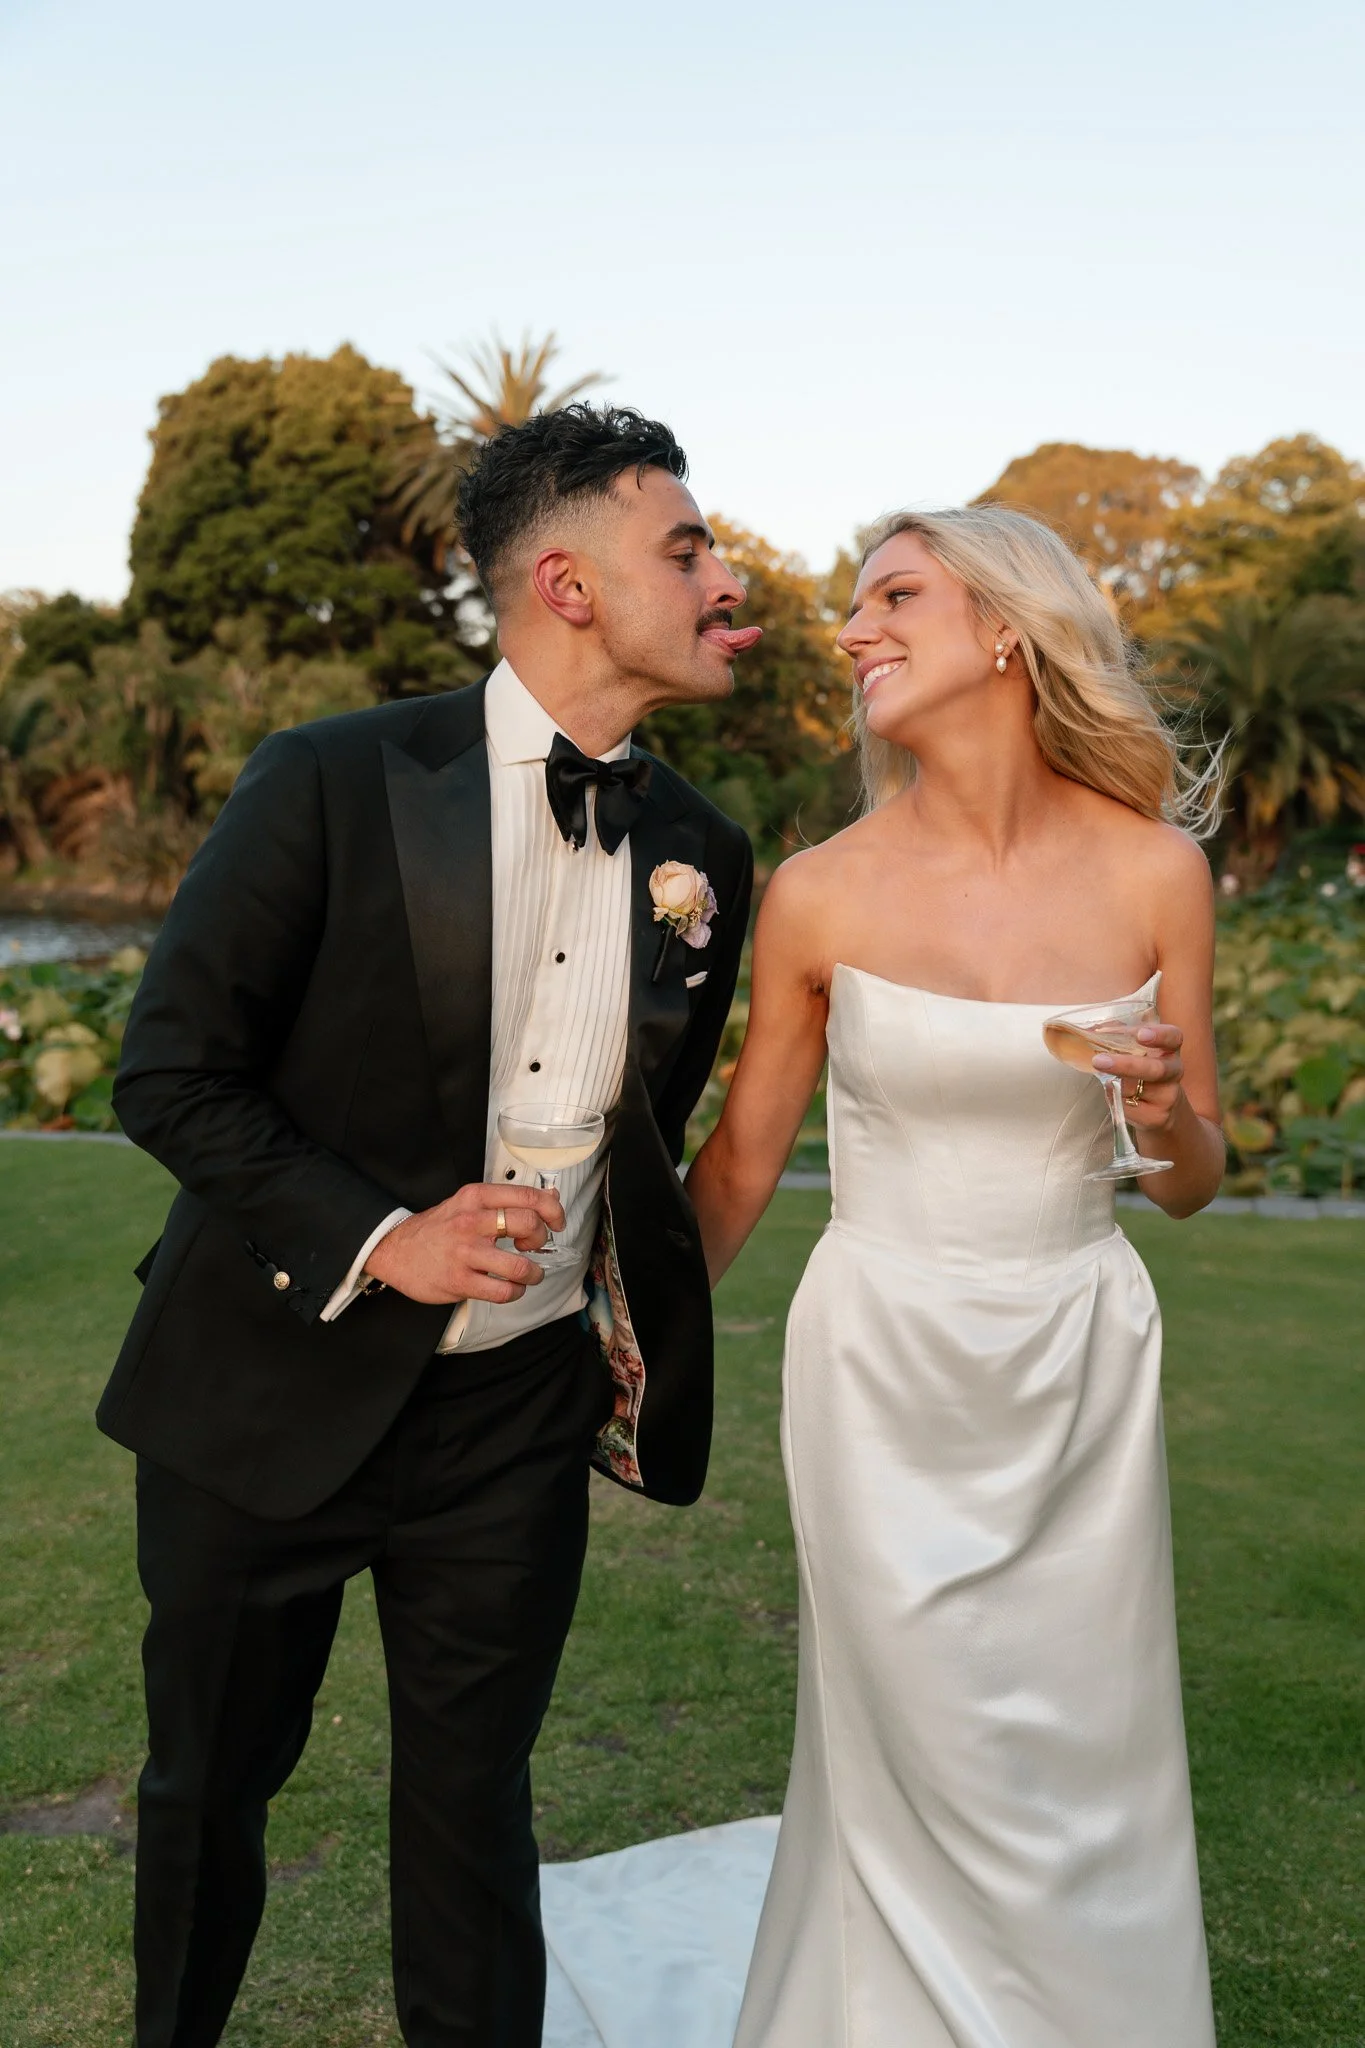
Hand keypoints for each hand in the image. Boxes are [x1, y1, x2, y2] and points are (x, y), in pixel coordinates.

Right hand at [365, 1182, 565, 1305]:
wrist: (394, 1250)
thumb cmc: (436, 1228)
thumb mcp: (469, 1203)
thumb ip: (508, 1200)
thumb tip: (550, 1196)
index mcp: (476, 1197)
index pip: (528, 1196)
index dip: (552, 1210)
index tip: (556, 1222)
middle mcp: (472, 1221)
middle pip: (529, 1225)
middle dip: (541, 1240)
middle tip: (533, 1247)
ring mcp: (466, 1253)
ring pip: (520, 1266)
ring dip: (533, 1274)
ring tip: (528, 1274)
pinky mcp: (460, 1281)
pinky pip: (503, 1291)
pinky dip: (515, 1292)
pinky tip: (510, 1287)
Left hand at [1092, 1023, 1184, 1133]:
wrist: (1160, 1110)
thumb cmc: (1143, 1073)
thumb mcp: (1138, 1053)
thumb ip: (1121, 1039)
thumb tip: (1094, 1029)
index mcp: (1170, 1049)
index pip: (1173, 1038)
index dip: (1160, 1035)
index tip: (1141, 1035)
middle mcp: (1174, 1072)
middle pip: (1156, 1069)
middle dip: (1126, 1065)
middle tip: (1099, 1060)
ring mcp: (1167, 1096)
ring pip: (1136, 1089)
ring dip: (1115, 1082)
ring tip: (1099, 1070)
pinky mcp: (1157, 1117)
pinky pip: (1129, 1107)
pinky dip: (1115, 1098)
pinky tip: (1113, 1093)